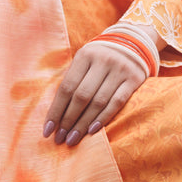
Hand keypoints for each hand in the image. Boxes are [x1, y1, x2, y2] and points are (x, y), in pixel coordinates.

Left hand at [41, 32, 154, 146]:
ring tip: (73, 139)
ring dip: (83, 124)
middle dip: (68, 120)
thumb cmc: (101, 57)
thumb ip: (72, 80)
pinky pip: (117, 102)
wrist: (134, 42)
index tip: (47, 130)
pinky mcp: (134, 79)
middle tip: (60, 139)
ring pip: (98, 102)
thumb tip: (55, 113)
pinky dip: (103, 118)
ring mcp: (119, 70)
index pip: (66, 87)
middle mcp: (102, 61)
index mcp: (84, 55)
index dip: (56, 110)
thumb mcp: (85, 60)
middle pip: (81, 96)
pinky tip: (92, 131)